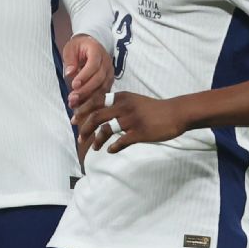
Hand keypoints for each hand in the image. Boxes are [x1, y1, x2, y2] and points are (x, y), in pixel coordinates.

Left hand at [62, 34, 109, 108]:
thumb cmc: (79, 47)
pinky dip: (93, 100)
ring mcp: (109, 72)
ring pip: (103, 87)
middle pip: (99, 78)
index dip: (84, 76)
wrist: (90, 45)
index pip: (93, 65)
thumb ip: (70, 59)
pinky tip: (82, 106)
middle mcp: (106, 62)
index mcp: (97, 51)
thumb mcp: (71, 48)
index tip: (74, 85)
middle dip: (86, 90)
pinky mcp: (109, 81)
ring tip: (75, 104)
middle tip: (73, 98)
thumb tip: (69, 73)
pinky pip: (103, 92)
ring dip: (89, 97)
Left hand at [71, 91, 187, 156]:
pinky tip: (110, 150)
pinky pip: (120, 142)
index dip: (82, 111)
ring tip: (95, 147)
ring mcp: (131, 120)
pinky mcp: (140, 132)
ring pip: (106, 130)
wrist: (175, 113)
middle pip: (96, 116)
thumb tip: (98, 113)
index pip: (95, 101)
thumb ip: (117, 104)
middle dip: (84, 128)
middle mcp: (124, 106)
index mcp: (120, 97)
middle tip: (79, 137)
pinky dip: (112, 147)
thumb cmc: (153, 108)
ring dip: (97, 140)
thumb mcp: (133, 100)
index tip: (73, 119)